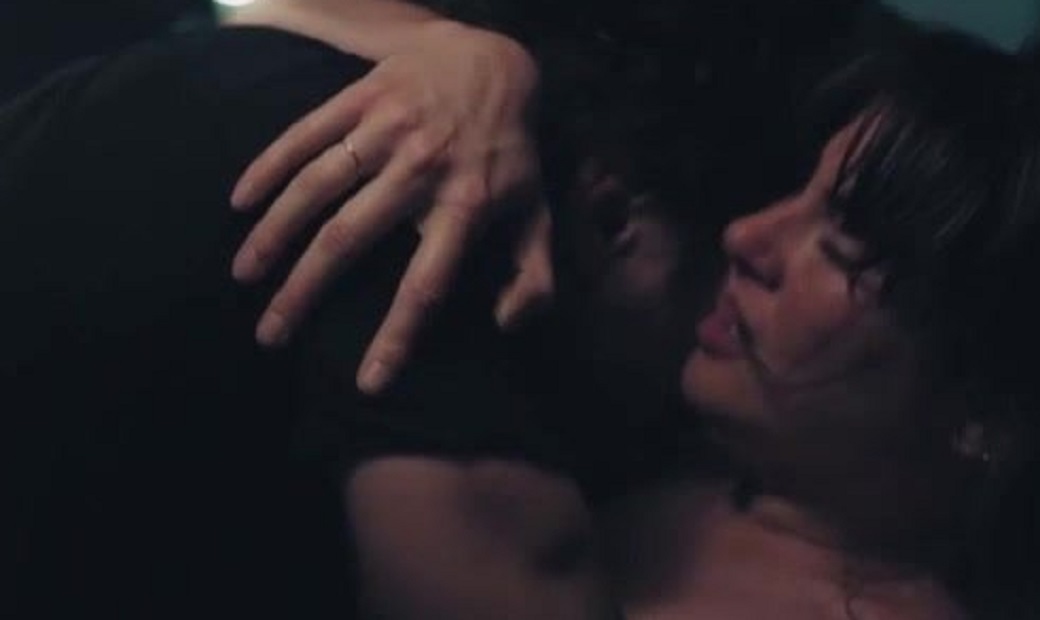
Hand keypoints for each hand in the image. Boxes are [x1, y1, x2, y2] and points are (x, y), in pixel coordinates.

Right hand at [229, 22, 553, 393]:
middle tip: (270, 335)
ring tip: (244, 276)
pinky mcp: (359, 99)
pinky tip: (239, 203)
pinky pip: (305, 133)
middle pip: (350, 239)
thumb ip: (534, 276)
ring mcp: (386, 130)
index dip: (397, 336)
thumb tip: (506, 325)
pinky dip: (268, 166)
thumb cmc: (510, 154)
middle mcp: (421, 169)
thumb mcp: (537, 214)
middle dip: (304, 293)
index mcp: (466, 207)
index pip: (427, 285)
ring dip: (274, 233)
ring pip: (317, 186)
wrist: (494, 63)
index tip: (367, 383)